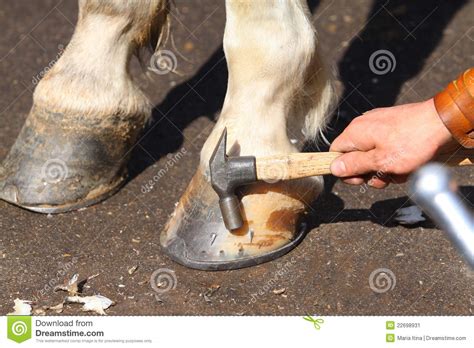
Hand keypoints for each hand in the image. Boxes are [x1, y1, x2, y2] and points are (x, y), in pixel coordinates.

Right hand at [329, 98, 454, 187]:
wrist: (444, 122)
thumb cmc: (413, 141)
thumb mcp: (380, 161)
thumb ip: (354, 165)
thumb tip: (333, 168)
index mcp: (356, 132)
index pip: (336, 153)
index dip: (344, 169)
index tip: (359, 179)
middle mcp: (364, 126)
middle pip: (356, 156)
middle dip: (369, 172)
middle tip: (384, 178)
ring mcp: (380, 125)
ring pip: (374, 155)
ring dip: (385, 169)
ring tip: (401, 171)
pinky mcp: (394, 127)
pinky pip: (387, 148)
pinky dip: (395, 159)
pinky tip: (408, 163)